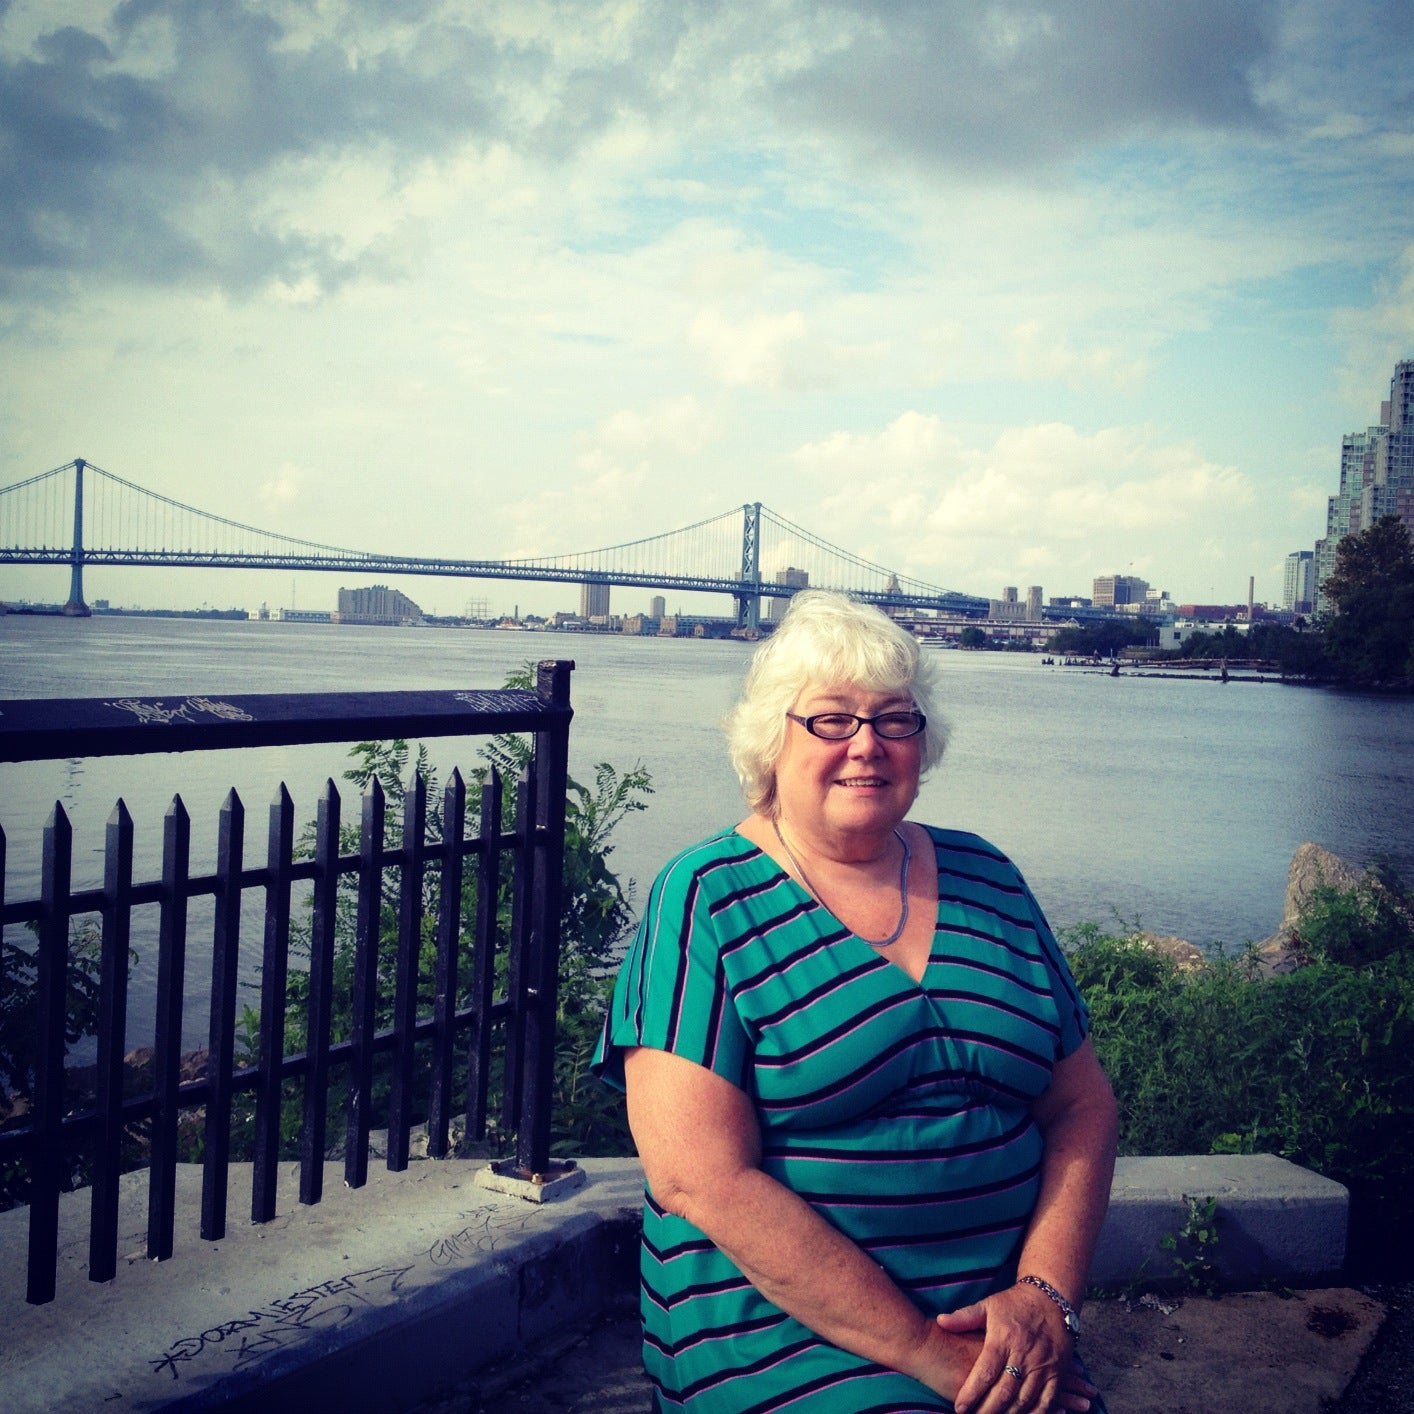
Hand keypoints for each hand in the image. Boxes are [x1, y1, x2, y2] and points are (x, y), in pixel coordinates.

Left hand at [934, 1285, 1092, 1413]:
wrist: (1051, 1299)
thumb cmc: (1015, 1303)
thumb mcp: (988, 1305)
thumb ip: (965, 1317)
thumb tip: (940, 1321)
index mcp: (1003, 1339)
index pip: (985, 1372)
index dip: (971, 1392)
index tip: (959, 1407)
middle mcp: (1024, 1354)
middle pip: (1004, 1391)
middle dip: (988, 1410)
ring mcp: (1042, 1366)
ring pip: (1024, 1400)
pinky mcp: (1057, 1373)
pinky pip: (1048, 1401)